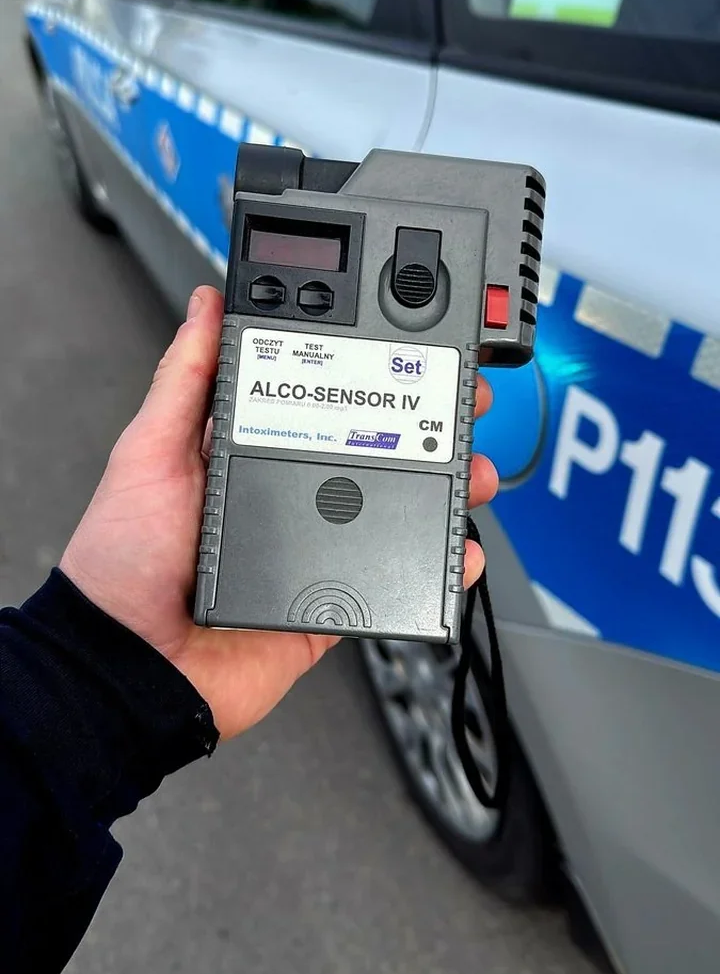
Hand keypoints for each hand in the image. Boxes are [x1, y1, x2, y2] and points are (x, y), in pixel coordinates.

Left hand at [61, 287, 497, 739]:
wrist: (131, 669)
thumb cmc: (122, 562)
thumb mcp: (149, 451)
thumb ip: (185, 379)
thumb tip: (204, 304)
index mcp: (247, 454)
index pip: (319, 399)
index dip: (366, 372)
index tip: (406, 347)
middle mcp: (287, 497)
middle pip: (372, 450)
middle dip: (425, 423)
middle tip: (460, 401)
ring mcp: (314, 551)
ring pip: (395, 511)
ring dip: (444, 487)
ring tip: (473, 468)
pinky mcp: (331, 606)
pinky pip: (396, 581)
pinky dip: (438, 568)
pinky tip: (461, 549)